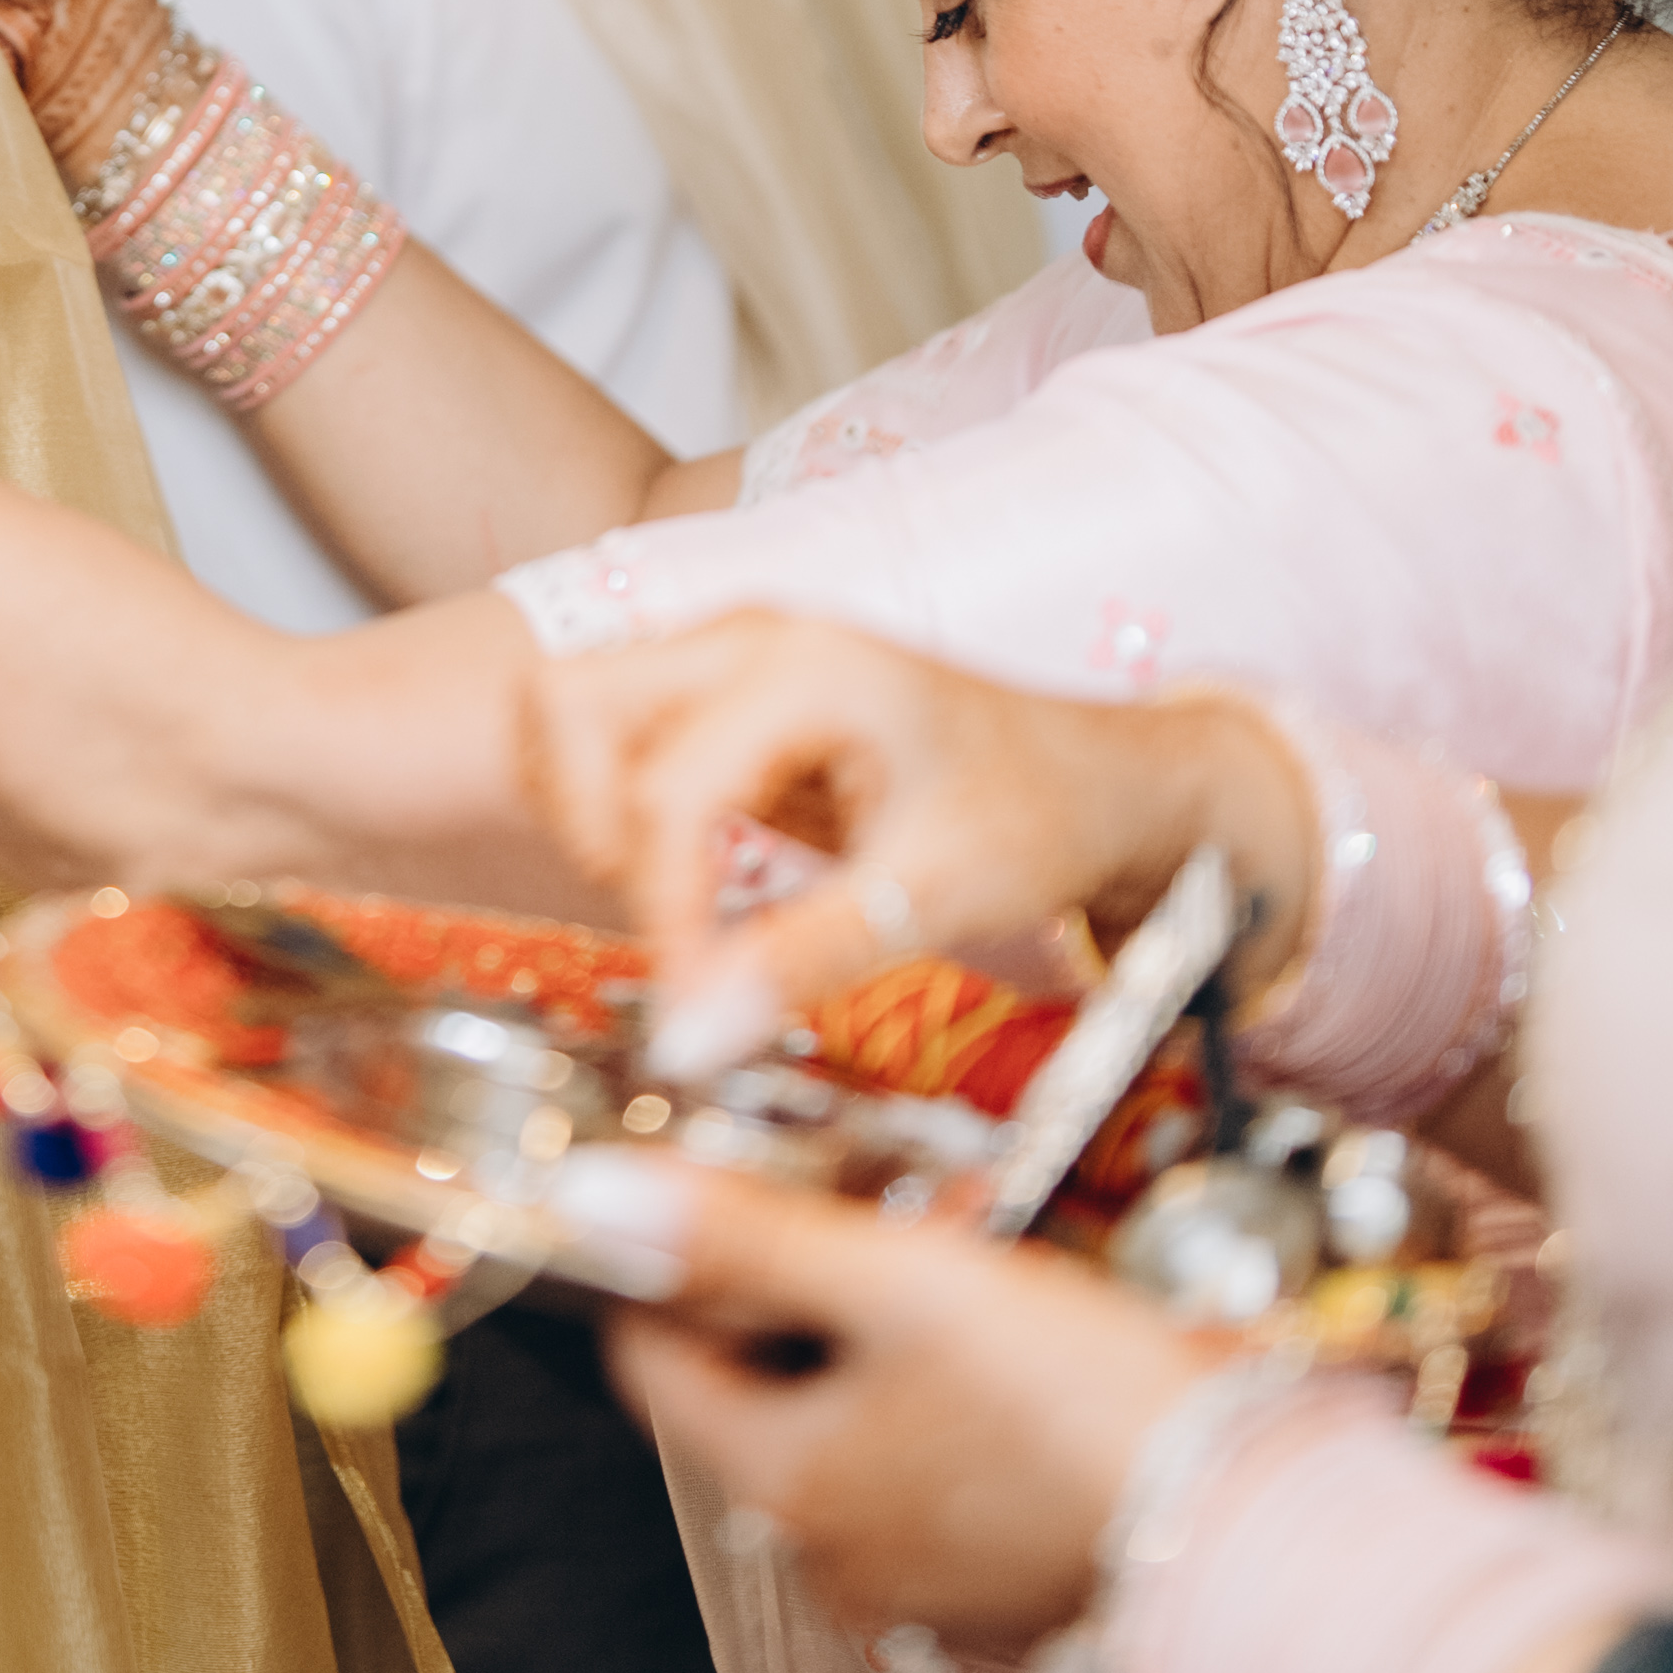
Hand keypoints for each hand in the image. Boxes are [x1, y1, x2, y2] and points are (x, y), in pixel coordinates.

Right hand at [517, 611, 1316, 1076]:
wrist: (1105, 781)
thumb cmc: (1040, 818)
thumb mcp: (933, 899)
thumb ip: (800, 961)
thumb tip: (688, 1036)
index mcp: (803, 666)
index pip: (662, 789)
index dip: (663, 914)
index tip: (694, 1008)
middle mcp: (746, 635)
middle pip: (566, 706)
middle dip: (594, 830)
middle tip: (668, 921)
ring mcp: (729, 654)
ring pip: (571, 715)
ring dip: (595, 817)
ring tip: (685, 899)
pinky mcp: (726, 693)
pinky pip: (612, 737)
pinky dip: (622, 812)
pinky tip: (701, 874)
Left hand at [607, 1160, 1212, 1651]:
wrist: (1256, 1541)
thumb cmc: (1083, 1412)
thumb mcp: (905, 1285)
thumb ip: (747, 1237)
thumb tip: (599, 1200)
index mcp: (781, 1486)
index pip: (651, 1364)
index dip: (671, 1264)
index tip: (725, 1188)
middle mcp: (828, 1555)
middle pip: (756, 1389)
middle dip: (807, 1284)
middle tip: (883, 1210)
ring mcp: (912, 1582)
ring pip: (850, 1420)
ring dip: (886, 1332)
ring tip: (973, 1255)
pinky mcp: (991, 1585)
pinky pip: (928, 1466)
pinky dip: (948, 1396)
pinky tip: (1022, 1340)